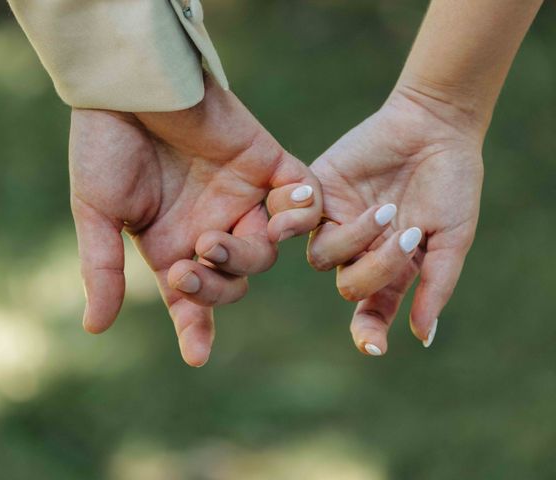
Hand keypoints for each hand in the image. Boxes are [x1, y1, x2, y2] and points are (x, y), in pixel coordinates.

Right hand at [69, 77, 321, 365]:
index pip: (192, 299)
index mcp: (171, 244)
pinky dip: (301, 212)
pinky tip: (284, 210)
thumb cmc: (106, 144)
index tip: (197, 355)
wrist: (130, 83)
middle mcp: (210, 227)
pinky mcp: (268, 165)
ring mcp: (242, 199)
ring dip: (247, 255)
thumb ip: (103, 268)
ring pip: (268, 250)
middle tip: (188, 266)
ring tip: (215, 240)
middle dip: (214, 286)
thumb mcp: (97, 212)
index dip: (195, 328)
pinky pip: (301, 199)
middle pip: (235, 281)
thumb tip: (94, 327)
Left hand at [308, 87, 483, 354]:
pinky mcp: (317, 193)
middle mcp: (360, 251)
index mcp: (391, 268)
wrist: (433, 127)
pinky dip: (302, 216)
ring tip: (385, 210)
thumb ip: (435, 285)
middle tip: (406, 235)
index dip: (369, 333)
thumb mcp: (451, 237)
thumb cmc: (450, 184)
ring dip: (354, 240)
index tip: (372, 348)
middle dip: (377, 269)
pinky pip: (294, 218)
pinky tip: (323, 201)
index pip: (372, 312)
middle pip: (348, 287)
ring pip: (321, 258)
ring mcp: (336, 223)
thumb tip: (422, 337)